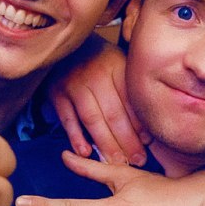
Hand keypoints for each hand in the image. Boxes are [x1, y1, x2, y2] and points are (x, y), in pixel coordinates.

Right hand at [47, 37, 148, 164]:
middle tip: (138, 159)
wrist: (67, 43)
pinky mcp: (56, 93)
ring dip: (106, 144)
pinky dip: (75, 137)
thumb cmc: (100, 59)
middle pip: (114, 114)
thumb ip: (131, 89)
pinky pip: (67, 119)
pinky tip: (85, 153)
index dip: (140, 124)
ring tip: (117, 162)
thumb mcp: (119, 63)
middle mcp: (95, 74)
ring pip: (92, 119)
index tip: (148, 143)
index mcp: (116, 65)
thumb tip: (147, 129)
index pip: (130, 100)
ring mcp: (73, 83)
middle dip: (127, 141)